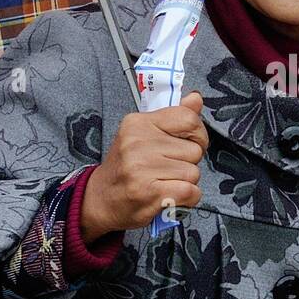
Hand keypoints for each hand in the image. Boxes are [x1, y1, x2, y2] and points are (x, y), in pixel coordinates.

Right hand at [79, 92, 208, 239]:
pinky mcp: (151, 193)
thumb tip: (196, 98)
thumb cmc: (125, 167)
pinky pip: (191, 192)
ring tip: (164, 182)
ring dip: (185, 182)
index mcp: (138, 123)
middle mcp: (138, 143)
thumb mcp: (142, 134)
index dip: (198, 134)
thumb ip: (172, 116)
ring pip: (194, 172)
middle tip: (167, 169)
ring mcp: (143, 168)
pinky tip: (169, 195)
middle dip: (188, 162)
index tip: (188, 143)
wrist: (100, 200)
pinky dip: (187, 198)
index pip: (189, 119)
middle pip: (195, 150)